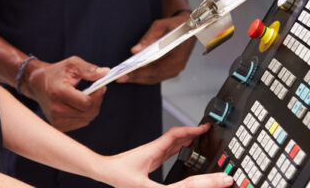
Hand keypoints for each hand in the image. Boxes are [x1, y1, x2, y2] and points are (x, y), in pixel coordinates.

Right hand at [21, 56, 108, 131]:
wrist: (38, 84)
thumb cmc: (56, 73)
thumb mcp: (72, 64)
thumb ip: (89, 69)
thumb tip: (106, 73)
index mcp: (58, 93)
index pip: (86, 103)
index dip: (98, 95)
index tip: (100, 87)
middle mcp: (55, 109)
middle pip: (88, 113)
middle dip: (97, 101)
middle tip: (97, 91)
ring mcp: (56, 120)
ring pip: (87, 119)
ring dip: (91, 108)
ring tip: (86, 96)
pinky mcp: (58, 126)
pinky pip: (81, 123)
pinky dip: (85, 114)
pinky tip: (79, 104)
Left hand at [96, 123, 233, 187]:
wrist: (102, 171)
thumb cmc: (118, 175)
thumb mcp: (143, 186)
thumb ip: (165, 187)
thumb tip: (186, 187)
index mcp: (154, 150)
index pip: (177, 135)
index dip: (193, 130)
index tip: (206, 127)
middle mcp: (154, 149)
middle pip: (177, 136)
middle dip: (193, 133)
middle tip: (207, 132)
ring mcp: (151, 154)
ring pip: (173, 143)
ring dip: (187, 140)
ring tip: (199, 140)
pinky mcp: (149, 160)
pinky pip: (168, 151)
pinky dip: (179, 149)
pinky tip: (182, 152)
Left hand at [118, 15, 194, 84]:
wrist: (188, 27)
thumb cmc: (175, 25)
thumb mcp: (161, 25)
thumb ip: (148, 38)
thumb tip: (135, 51)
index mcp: (178, 52)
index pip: (158, 66)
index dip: (142, 70)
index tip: (128, 71)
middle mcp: (179, 64)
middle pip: (155, 75)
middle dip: (136, 77)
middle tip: (120, 78)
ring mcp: (176, 69)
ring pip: (155, 78)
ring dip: (139, 79)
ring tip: (124, 77)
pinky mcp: (172, 70)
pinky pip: (157, 76)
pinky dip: (144, 77)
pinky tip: (133, 75)